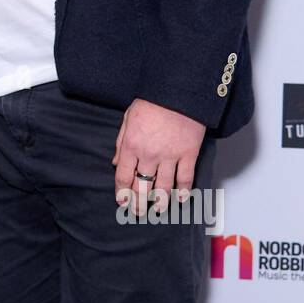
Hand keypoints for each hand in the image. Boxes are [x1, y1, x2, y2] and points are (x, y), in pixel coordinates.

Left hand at [112, 99, 205, 215]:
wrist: (178, 91)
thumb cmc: (151, 101)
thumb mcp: (128, 119)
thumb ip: (121, 143)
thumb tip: (115, 162)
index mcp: (131, 146)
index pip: (123, 176)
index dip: (122, 193)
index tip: (122, 202)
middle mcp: (149, 155)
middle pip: (142, 187)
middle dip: (139, 203)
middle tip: (138, 212)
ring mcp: (170, 156)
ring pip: (164, 187)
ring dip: (160, 202)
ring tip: (157, 210)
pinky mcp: (188, 154)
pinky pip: (186, 178)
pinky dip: (183, 191)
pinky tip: (181, 199)